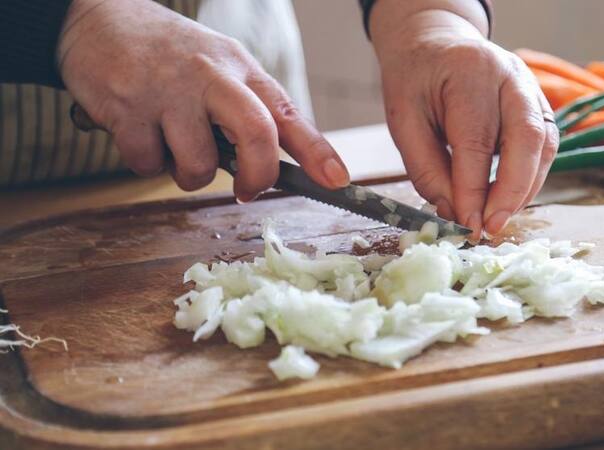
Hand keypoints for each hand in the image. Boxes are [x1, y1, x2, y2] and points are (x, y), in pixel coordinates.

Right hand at [57, 0, 348, 201]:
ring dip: (187, 174)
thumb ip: (250, 108)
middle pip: (256, 134)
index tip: (338, 180)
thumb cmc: (171, 54)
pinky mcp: (127, 108)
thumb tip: (280, 162)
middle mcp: (210, 76)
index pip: (287, 112)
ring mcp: (168, 91)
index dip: (317, 151)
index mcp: (240, 68)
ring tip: (173, 144)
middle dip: (257, 175)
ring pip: (197, 166)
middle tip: (247, 190)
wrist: (99, 19)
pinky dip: (146, 160)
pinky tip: (139, 130)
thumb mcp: (221, 67)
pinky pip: (147, 164)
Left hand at [369, 1, 558, 238]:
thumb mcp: (403, 119)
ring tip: (498, 218)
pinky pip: (545, 145)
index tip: (468, 224)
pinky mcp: (539, 104)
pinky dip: (530, 177)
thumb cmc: (415, 80)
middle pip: (526, 138)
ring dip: (525, 189)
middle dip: (512, 192)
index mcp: (469, 71)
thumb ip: (426, 167)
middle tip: (492, 227)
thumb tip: (456, 213)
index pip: (477, 140)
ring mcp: (531, 87)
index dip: (474, 188)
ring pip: (544, 145)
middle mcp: (510, 75)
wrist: (434, 45)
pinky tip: (508, 199)